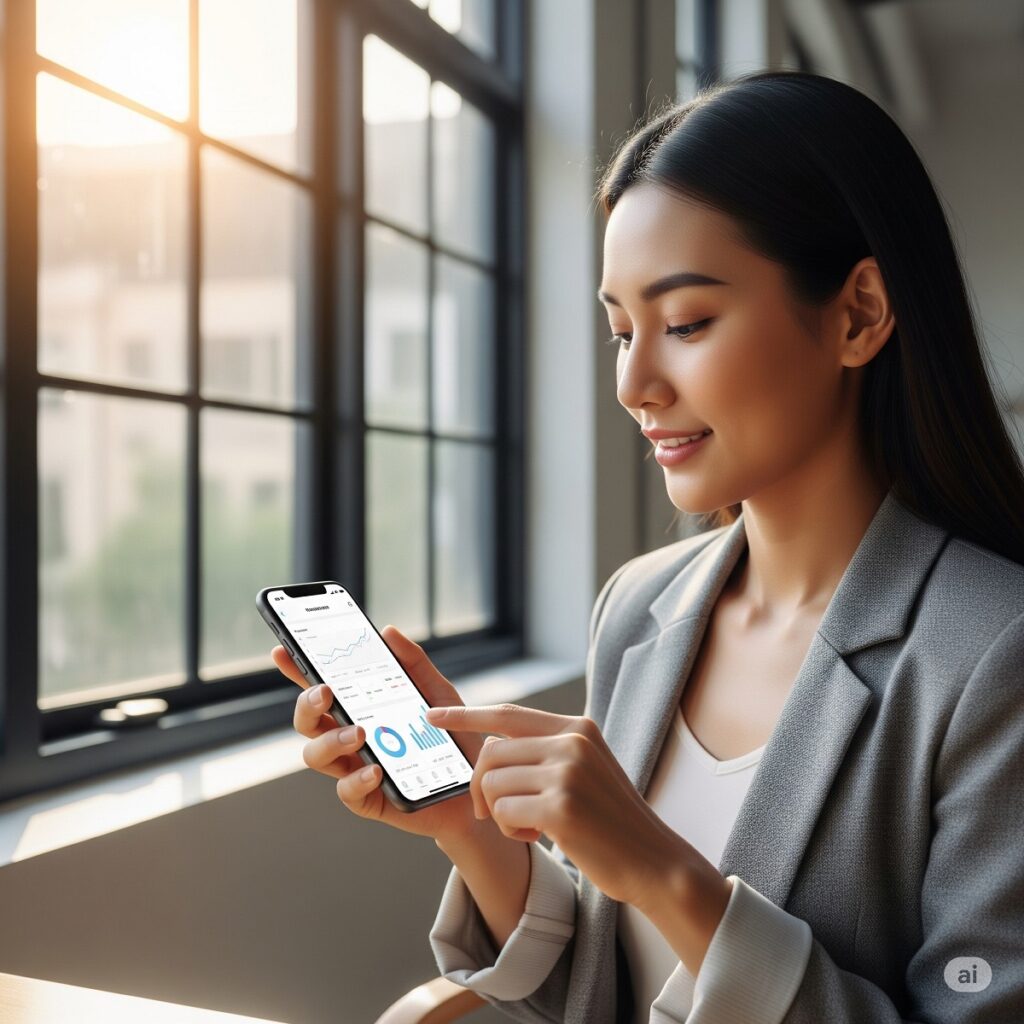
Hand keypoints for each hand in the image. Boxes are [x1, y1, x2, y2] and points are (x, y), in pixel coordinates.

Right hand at [273, 625, 492, 847]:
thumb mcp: (438, 693)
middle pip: (307, 721)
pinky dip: (356, 779)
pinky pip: (346, 791)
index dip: (296, 670)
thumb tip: (388, 631)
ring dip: (329, 741)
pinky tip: (375, 769)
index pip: (319, 688)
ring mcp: (355, 768)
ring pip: (315, 755)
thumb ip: (413, 663)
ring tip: (358, 733)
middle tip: (325, 692)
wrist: (477, 783)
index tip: (282, 650)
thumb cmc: (451, 737)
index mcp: (359, 709)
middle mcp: (349, 738)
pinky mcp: (370, 798)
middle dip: (306, 705)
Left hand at [423, 703, 693, 908]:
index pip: (507, 714)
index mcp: (577, 727)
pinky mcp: (560, 807)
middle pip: (490, 753)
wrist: (654, 861)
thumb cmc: (611, 820)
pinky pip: (503, 812)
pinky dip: (512, 832)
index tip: (431, 715)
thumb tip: (489, 747)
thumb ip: (546, 752)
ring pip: (491, 784)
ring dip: (500, 814)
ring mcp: (567, 772)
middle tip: (491, 813)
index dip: (465, 716)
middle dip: (479, 788)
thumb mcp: (584, 770)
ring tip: (531, 827)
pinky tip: (540, 837)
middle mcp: (571, 742)